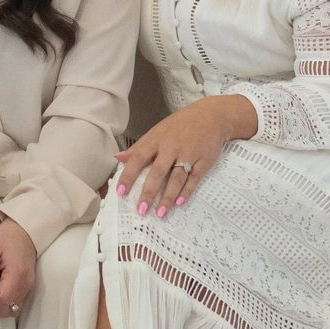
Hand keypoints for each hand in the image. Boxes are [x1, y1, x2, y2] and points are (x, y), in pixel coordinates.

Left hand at [0, 216, 35, 318]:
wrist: (26, 229)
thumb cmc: (9, 235)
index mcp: (18, 275)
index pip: (0, 300)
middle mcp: (25, 285)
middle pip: (5, 310)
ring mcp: (27, 288)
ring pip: (9, 310)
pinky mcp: (26, 287)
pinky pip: (13, 303)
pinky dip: (2, 299)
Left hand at [115, 95, 255, 219]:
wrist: (211, 115)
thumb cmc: (180, 125)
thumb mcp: (157, 131)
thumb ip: (139, 147)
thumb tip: (118, 158)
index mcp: (156, 140)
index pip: (138, 158)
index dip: (129, 175)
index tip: (121, 191)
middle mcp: (171, 147)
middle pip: (158, 172)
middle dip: (149, 192)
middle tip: (141, 209)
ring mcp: (188, 154)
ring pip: (176, 178)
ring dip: (168, 197)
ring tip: (160, 212)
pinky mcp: (204, 161)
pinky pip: (194, 179)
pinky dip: (187, 191)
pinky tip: (179, 202)